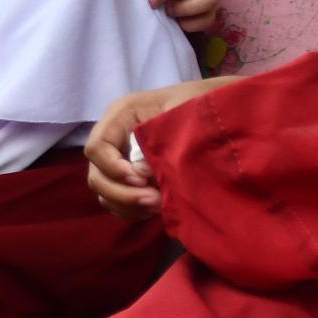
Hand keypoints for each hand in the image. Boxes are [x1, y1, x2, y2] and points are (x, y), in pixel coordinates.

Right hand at [84, 76, 234, 219]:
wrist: (221, 109)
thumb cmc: (200, 106)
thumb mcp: (182, 114)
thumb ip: (159, 142)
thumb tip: (141, 174)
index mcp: (121, 115)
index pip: (97, 147)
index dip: (113, 168)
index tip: (142, 179)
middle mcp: (115, 137)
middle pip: (96, 175)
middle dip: (122, 193)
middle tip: (153, 200)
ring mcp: (120, 159)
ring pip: (104, 191)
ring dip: (128, 204)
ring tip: (158, 205)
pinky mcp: (130, 177)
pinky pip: (117, 202)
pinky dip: (132, 210)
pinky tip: (156, 208)